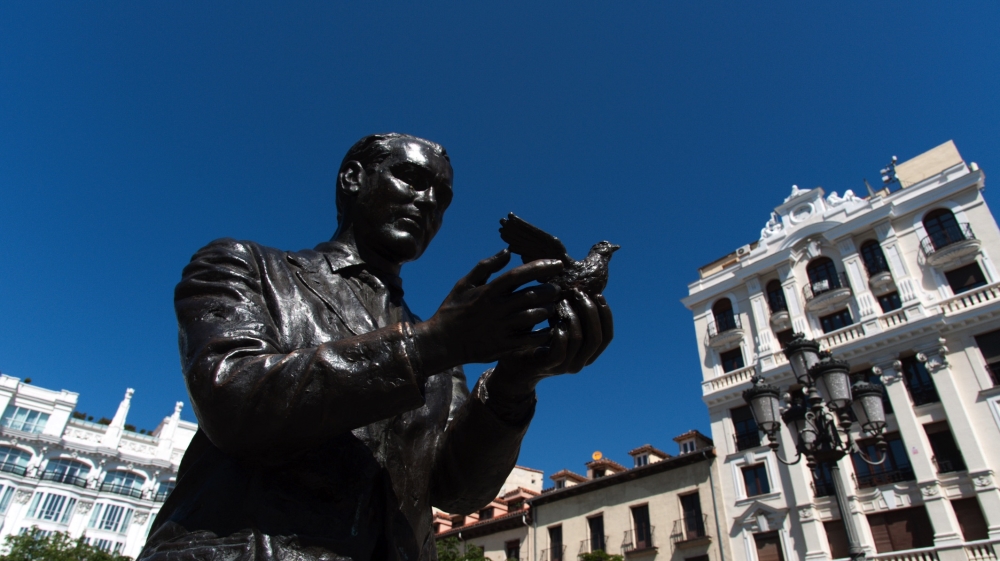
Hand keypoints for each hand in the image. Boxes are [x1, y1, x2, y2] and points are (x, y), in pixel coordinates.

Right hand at [413, 249, 563, 371]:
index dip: (540, 267)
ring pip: (532, 316)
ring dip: (547, 310)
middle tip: (557, 289)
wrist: (441, 342)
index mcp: (488, 291)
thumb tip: (507, 252)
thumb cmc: (453, 310)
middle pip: (529, 295)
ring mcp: (499, 328)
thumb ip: (486, 267)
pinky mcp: (502, 346)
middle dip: (548, 290)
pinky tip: (549, 330)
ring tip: (552, 307)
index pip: (518, 274)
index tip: (557, 264)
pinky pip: (528, 339)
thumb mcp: (464, 284)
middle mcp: (495, 308)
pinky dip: (542, 334)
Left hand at [488, 290, 613, 397]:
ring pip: (579, 340)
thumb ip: (571, 314)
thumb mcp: (558, 325)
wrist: (514, 365)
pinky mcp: (548, 367)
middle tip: (579, 293)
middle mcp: (580, 362)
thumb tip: (581, 287)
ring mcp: (565, 366)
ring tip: (563, 300)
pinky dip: (559, 332)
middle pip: (597, 338)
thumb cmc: (536, 340)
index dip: (606, 315)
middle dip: (591, 312)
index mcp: (587, 354)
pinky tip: (553, 319)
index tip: (598, 294)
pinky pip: (560, 350)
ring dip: (573, 316)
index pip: (607, 336)